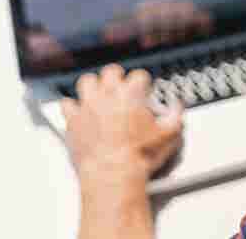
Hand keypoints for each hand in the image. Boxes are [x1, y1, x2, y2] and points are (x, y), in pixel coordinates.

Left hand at [61, 64, 183, 183]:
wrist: (114, 174)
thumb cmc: (140, 156)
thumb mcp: (170, 136)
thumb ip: (175, 116)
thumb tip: (177, 107)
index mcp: (132, 94)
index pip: (139, 75)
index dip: (143, 82)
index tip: (144, 88)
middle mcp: (108, 95)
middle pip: (111, 71)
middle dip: (117, 76)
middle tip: (121, 86)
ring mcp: (88, 106)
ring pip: (86, 81)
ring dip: (93, 85)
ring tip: (98, 93)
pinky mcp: (74, 120)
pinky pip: (67, 104)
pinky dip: (72, 106)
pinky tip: (78, 111)